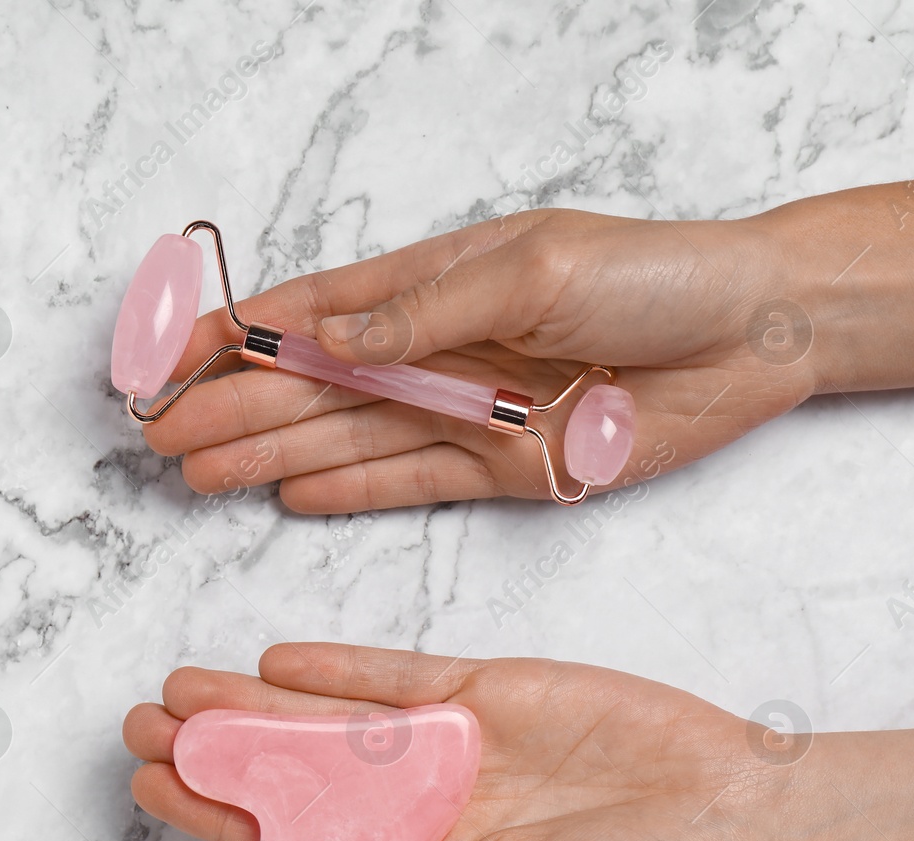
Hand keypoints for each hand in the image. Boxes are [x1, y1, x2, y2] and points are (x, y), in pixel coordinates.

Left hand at [122, 643, 913, 840]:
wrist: (729, 809)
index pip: (291, 840)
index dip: (219, 815)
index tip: (154, 789)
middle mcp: (415, 802)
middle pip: (291, 772)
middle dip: (215, 750)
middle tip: (139, 724)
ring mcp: (443, 741)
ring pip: (325, 718)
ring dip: (253, 703)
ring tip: (181, 688)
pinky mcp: (479, 687)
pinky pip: (393, 674)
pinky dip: (337, 668)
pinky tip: (278, 661)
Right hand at [143, 207, 811, 509]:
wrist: (753, 337)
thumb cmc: (654, 276)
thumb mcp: (532, 270)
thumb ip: (423, 310)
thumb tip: (325, 332)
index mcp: (433, 283)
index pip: (309, 312)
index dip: (232, 335)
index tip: (163, 358)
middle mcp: (436, 349)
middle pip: (310, 385)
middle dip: (230, 407)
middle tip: (160, 436)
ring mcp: (464, 410)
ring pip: (343, 439)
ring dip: (267, 455)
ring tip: (197, 473)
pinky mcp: (501, 466)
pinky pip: (406, 482)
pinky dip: (347, 491)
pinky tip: (289, 497)